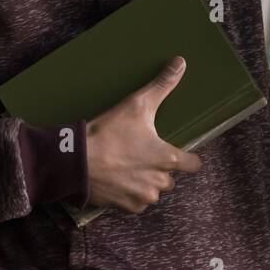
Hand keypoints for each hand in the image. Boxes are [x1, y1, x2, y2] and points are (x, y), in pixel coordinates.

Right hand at [84, 56, 202, 213]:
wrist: (75, 161)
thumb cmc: (109, 133)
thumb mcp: (137, 104)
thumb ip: (162, 85)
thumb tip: (181, 62)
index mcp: (167, 159)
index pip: (194, 165)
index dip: (188, 158)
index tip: (179, 153)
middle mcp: (159, 182)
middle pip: (170, 178)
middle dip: (159, 168)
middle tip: (141, 154)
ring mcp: (142, 197)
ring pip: (153, 191)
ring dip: (145, 182)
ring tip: (127, 166)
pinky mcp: (126, 208)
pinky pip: (136, 203)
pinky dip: (129, 193)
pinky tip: (117, 178)